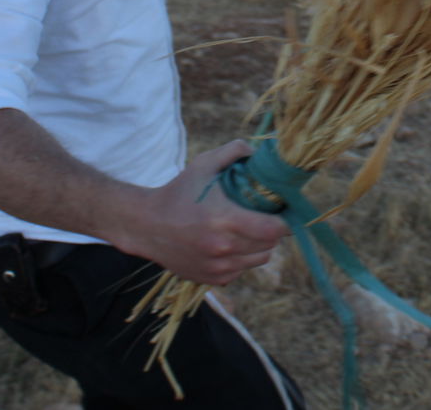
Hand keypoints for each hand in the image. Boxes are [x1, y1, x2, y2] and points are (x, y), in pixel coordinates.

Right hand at [107, 140, 288, 284]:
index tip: (281, 209)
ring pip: (259, 259)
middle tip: (265, 216)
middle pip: (271, 245)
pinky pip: (242, 270)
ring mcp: (218, 267)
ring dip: (260, 245)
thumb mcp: (203, 165)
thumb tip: (259, 150)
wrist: (146, 225)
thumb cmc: (178, 192)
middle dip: (273, 230)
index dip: (284, 220)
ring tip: (248, 230)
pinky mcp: (212, 279)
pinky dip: (242, 258)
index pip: (275, 229)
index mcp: (224, 220)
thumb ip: (233, 151)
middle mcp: (223, 248)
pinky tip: (230, 244)